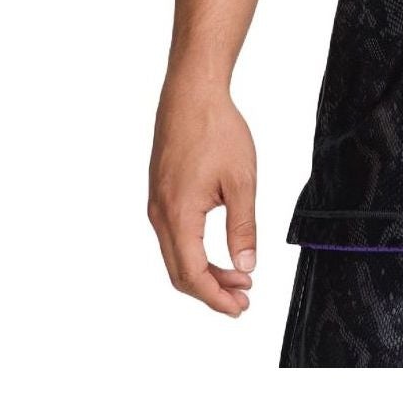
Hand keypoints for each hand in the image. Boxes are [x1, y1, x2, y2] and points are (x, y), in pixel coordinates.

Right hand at [148, 73, 257, 316]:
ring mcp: (156, 205)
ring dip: (205, 272)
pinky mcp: (160, 194)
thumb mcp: (241, 181)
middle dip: (211, 291)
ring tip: (238, 276)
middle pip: (180, 272)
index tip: (240, 307)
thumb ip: (243, 227)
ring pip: (176, 255)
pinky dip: (195, 252)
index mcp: (179, 215)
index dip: (216, 297)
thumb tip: (246, 266)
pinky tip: (219, 251)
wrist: (191, 94)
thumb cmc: (217, 131)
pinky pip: (173, 237)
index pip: (193, 274)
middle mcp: (160, 215)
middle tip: (243, 298)